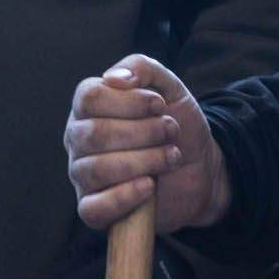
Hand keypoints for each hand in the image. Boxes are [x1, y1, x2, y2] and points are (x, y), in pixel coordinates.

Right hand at [65, 54, 228, 245]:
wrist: (200, 168)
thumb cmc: (176, 126)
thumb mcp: (168, 88)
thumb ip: (142, 68)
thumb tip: (114, 79)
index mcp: (89, 108)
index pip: (89, 97)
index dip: (129, 101)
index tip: (160, 105)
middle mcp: (79, 139)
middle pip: (94, 133)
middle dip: (143, 132)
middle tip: (171, 132)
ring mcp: (83, 175)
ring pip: (96, 169)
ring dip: (145, 161)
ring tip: (171, 157)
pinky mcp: (95, 209)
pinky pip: (92, 209)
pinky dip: (123, 197)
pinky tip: (149, 186)